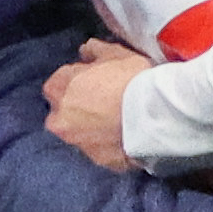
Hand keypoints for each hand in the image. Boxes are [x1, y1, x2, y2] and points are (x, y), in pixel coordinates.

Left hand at [45, 37, 156, 170]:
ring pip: (77, 134)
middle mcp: (62, 118)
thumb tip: (85, 51)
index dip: (74, 81)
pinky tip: (123, 137)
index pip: (56, 83)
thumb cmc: (134, 79)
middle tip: (100, 103)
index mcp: (62, 88)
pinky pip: (97, 151)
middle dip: (74, 108)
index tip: (91, 80)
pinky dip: (105, 145)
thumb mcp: (116, 54)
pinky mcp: (97, 160)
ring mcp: (78, 143)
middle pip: (60, 113)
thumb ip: (95, 51)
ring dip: (88, 129)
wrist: (156, 115)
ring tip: (114, 122)